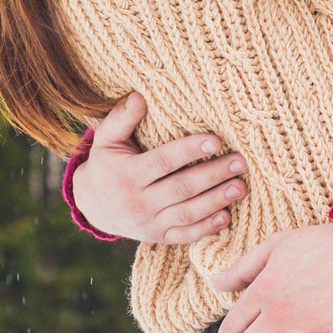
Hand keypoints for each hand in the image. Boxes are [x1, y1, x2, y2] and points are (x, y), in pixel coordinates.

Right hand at [73, 93, 247, 242]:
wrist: (91, 205)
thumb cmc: (105, 164)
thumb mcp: (105, 139)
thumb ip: (121, 118)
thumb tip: (139, 96)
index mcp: (128, 174)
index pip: (164, 161)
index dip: (189, 151)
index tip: (215, 140)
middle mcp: (139, 201)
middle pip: (182, 188)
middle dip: (213, 175)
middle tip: (240, 162)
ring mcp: (149, 223)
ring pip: (187, 213)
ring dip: (216, 201)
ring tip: (240, 186)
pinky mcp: (158, 236)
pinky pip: (184, 235)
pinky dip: (206, 229)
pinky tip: (226, 216)